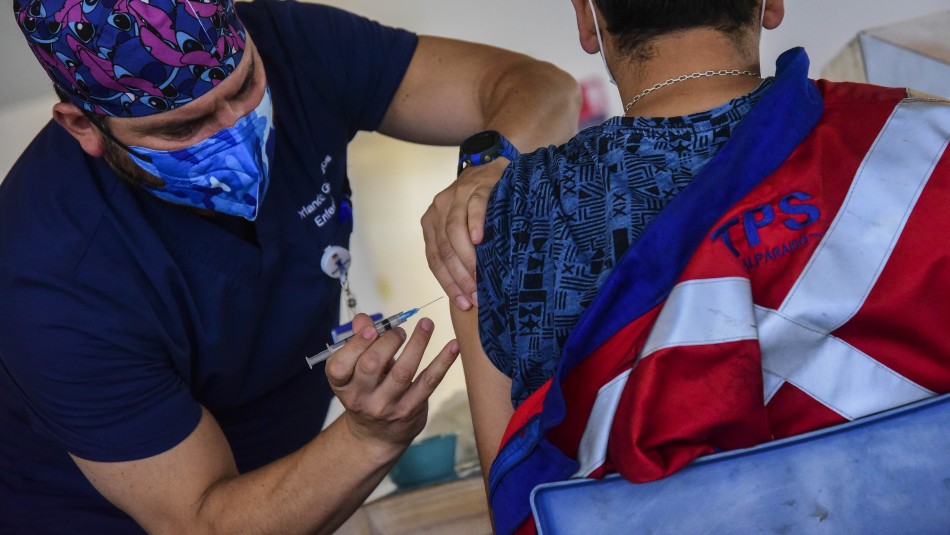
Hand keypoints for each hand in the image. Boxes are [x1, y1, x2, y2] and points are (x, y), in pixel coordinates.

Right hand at [325, 313, 458, 451]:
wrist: (376, 435)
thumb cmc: (367, 391)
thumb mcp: (355, 370)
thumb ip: (358, 341)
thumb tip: (363, 319)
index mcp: (342, 385)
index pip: (339, 365)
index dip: (356, 343)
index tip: (373, 329)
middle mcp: (361, 398)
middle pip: (371, 364)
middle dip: (387, 340)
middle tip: (400, 331)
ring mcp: (387, 406)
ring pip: (402, 371)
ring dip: (417, 344)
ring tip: (426, 324)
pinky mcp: (411, 409)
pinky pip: (428, 382)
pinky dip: (442, 362)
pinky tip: (453, 345)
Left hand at [421, 159, 507, 310]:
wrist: (493, 168)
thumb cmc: (479, 207)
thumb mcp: (461, 227)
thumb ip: (457, 251)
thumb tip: (468, 291)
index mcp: (431, 223)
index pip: (434, 259)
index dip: (448, 284)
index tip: (463, 304)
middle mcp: (439, 209)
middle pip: (444, 249)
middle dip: (460, 277)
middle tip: (476, 297)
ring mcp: (457, 196)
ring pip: (455, 232)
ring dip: (468, 259)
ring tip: (480, 279)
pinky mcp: (477, 186)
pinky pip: (474, 208)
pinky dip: (476, 224)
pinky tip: (481, 240)